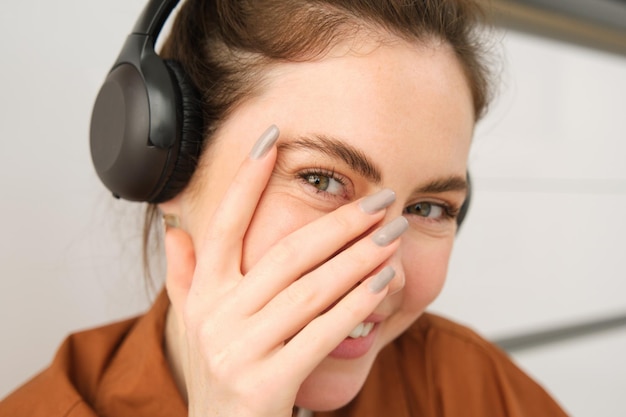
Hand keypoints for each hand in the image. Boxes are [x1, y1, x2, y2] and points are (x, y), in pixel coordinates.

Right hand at [164, 125, 404, 416]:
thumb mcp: (194, 320)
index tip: (273, 138)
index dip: (246, 179)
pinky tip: (385, 282)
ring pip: (312, 290)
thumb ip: (185, 274)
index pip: (225, 224)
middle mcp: (218, 316)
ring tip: (392, 234)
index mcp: (205, 293)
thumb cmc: (219, 369)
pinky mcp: (268, 381)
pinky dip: (358, 304)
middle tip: (380, 198)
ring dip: (358, 258)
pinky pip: (323, 333)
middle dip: (338, 222)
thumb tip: (174, 228)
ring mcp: (240, 349)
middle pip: (286, 254)